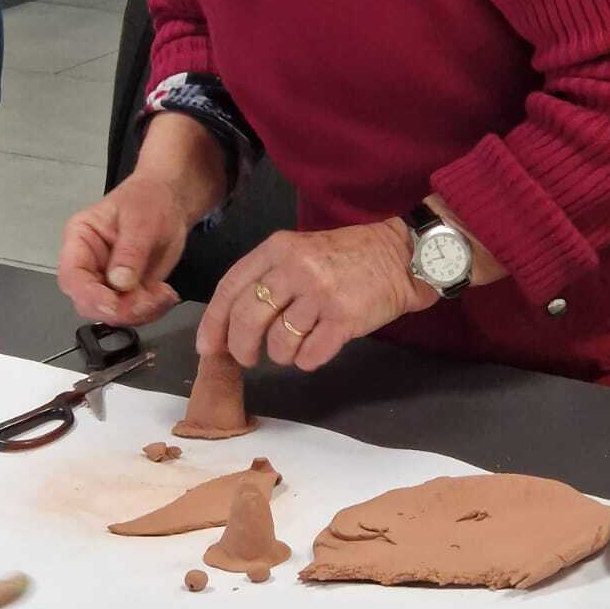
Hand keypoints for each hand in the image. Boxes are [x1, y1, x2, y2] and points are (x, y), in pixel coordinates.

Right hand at [58, 175, 188, 324]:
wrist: (170, 202)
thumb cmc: (149, 200)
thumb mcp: (141, 220)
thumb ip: (130, 251)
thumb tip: (119, 283)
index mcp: (80, 239)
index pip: (72, 276)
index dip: (89, 296)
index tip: (115, 304)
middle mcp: (88, 264)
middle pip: (88, 302)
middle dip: (118, 309)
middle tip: (148, 301)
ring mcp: (106, 280)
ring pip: (111, 313)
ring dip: (139, 312)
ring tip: (162, 294)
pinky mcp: (126, 291)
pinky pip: (132, 313)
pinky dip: (150, 311)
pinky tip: (164, 295)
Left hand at [196, 220, 435, 370]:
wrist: (401, 255)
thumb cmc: (347, 258)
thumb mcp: (301, 251)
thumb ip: (268, 278)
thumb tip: (230, 323)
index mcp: (278, 249)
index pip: (230, 289)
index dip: (214, 323)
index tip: (208, 347)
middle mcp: (295, 268)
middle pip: (246, 319)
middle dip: (241, 348)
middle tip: (247, 358)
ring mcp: (320, 293)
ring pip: (279, 342)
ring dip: (282, 354)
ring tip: (296, 345)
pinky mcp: (344, 318)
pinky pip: (310, 355)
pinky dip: (309, 360)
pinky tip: (318, 348)